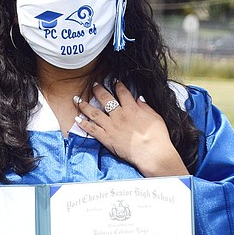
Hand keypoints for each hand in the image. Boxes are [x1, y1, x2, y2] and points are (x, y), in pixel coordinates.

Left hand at [74, 81, 188, 176]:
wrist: (152, 153)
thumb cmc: (157, 137)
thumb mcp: (155, 117)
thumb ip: (145, 107)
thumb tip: (138, 99)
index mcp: (132, 109)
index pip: (122, 92)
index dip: (117, 85)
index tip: (114, 81)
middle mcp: (119, 115)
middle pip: (105, 99)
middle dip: (98, 90)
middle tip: (93, 85)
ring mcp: (111, 126)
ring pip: (94, 112)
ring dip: (84, 105)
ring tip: (77, 99)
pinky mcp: (107, 138)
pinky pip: (92, 130)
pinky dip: (83, 124)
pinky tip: (77, 119)